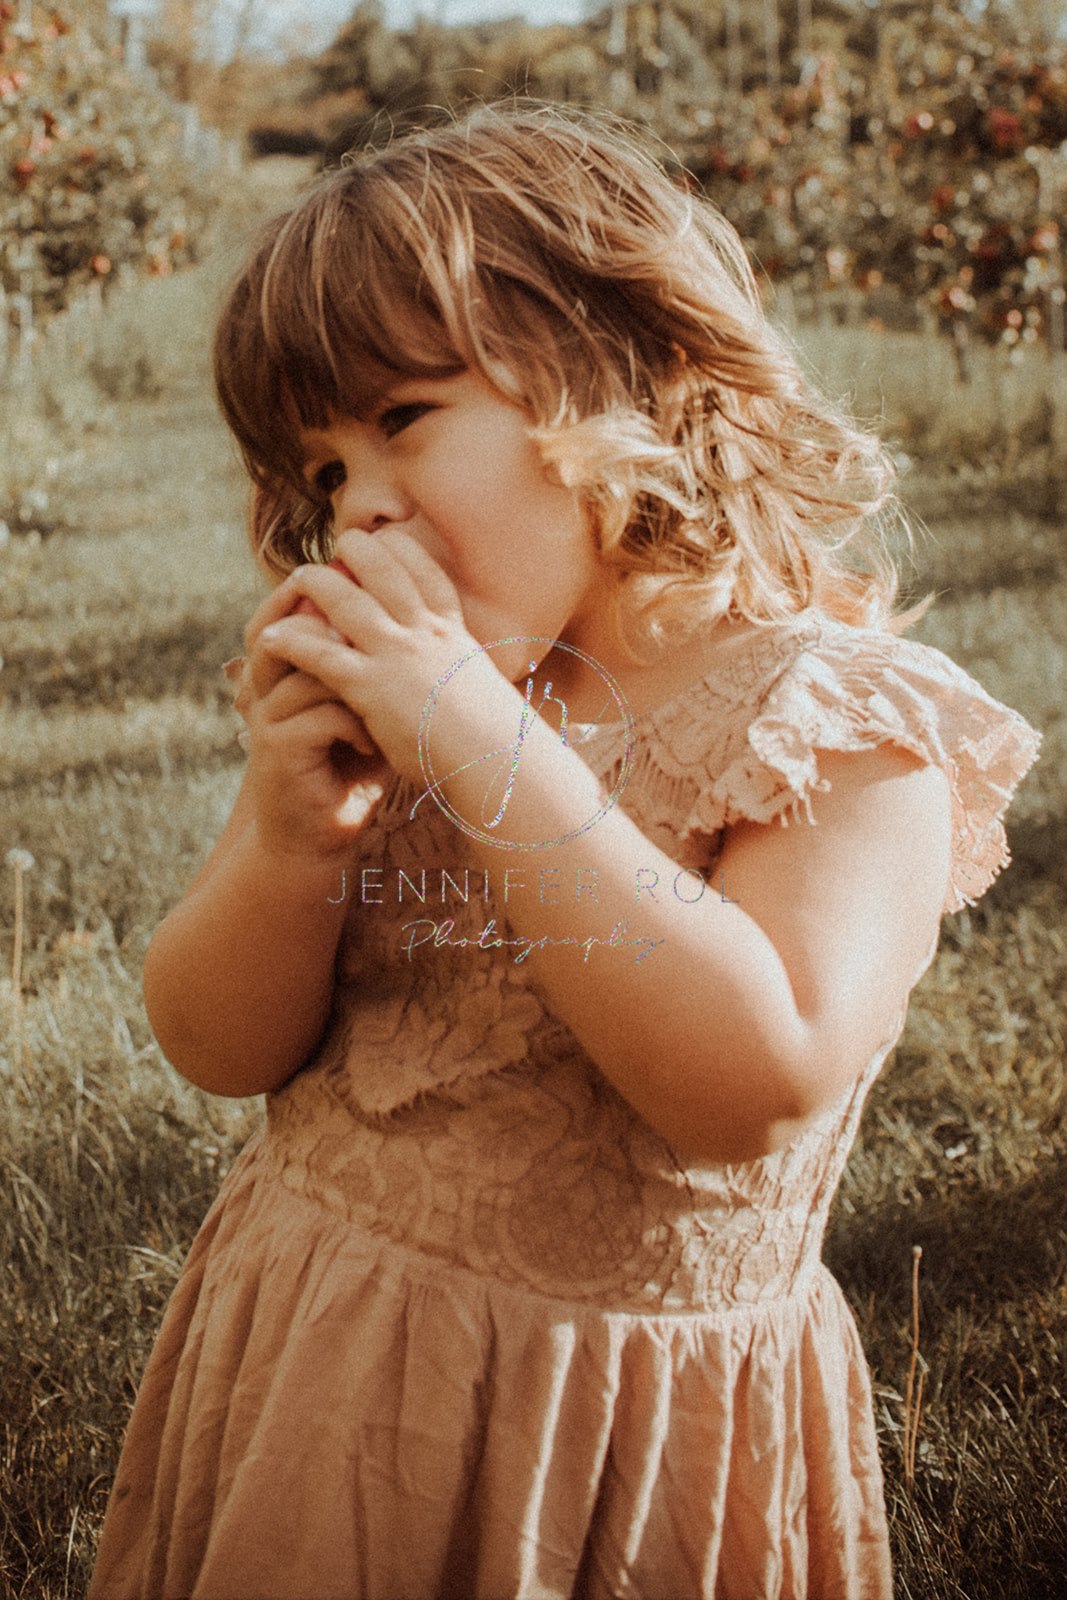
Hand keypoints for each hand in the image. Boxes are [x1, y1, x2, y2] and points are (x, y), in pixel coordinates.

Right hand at [237, 589, 391, 863]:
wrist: (318, 838)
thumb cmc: (349, 771)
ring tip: (384, 711)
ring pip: (311, 669)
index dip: (313, 598)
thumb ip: (371, 669)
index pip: (284, 617)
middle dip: (329, 624)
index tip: (362, 592)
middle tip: (375, 637)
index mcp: (283, 675)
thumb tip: (412, 619)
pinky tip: (373, 748)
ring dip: (356, 684)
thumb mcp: (364, 713)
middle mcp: (265, 691)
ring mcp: (267, 719)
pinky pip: (322, 714)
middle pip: (285, 631)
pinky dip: (356, 726)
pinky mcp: (276, 750)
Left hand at [254, 528, 496, 786]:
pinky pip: (321, 654)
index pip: (428, 574)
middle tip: (336, 546)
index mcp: (454, 633)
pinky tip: (269, 637)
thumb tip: (462, 680)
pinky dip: (292, 641)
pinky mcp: (371, 687)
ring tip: (295, 578)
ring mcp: (397, 655)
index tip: (387, 537)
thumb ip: (461, 675)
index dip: (404, 551)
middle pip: (384, 571)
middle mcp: (425, 633)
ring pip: (345, 600)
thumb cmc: (495, 740)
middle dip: (358, 551)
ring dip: (316, 584)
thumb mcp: (483, 692)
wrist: (496, 761)